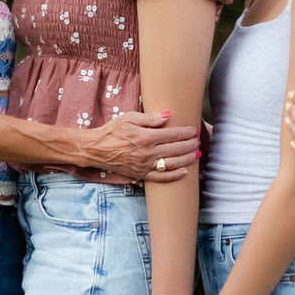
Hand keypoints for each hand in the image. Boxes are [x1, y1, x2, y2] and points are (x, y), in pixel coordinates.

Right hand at [85, 110, 201, 181]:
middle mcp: (147, 152)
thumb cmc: (112, 131)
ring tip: (196, 155)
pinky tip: (184, 172)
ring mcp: (145, 165)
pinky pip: (161, 178)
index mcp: (146, 137)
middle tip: (198, 142)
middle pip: (175, 149)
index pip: (172, 134)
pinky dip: (174, 176)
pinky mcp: (141, 174)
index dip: (185, 133)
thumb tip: (168, 116)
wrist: (96, 149)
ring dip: (187, 159)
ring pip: (172, 164)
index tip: (193, 131)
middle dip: (190, 145)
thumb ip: (150, 118)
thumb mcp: (130, 118)